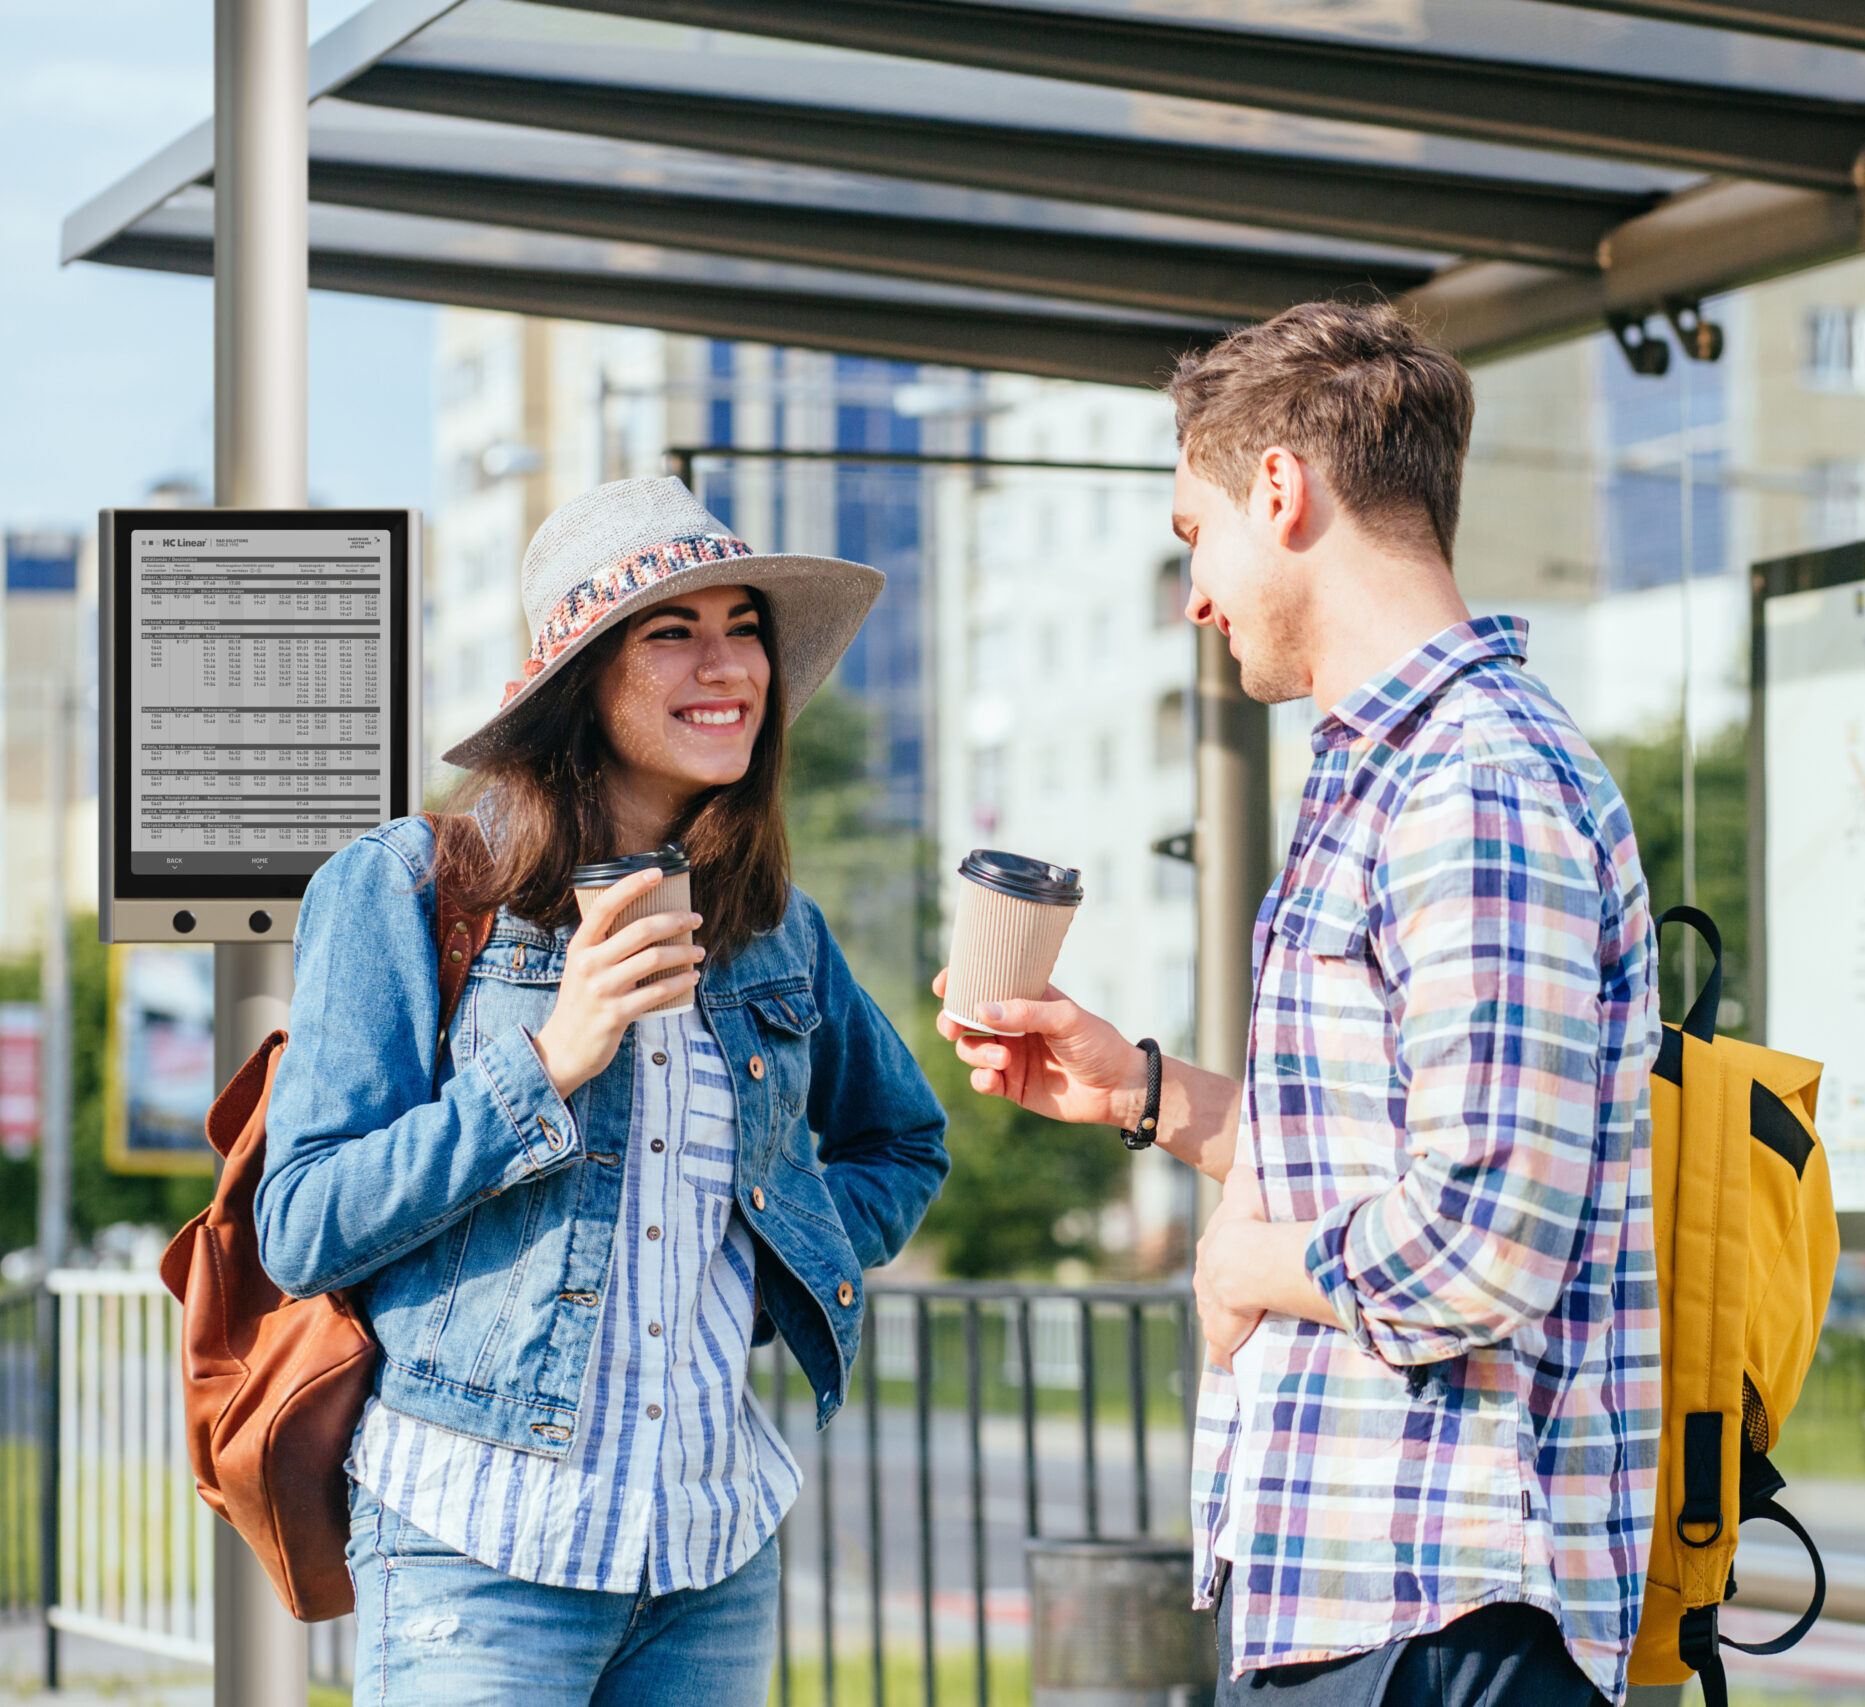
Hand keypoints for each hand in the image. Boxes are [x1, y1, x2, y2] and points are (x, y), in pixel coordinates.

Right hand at [532, 869, 703, 1098]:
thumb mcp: (583, 966)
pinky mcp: (616, 1013)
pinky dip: (680, 981)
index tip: (657, 872)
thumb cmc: (581, 1001)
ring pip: (654, 958)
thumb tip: (649, 921)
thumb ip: (606, 945)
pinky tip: (692, 977)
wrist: (564, 1048)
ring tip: (699, 950)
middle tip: (695, 918)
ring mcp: (602, 989)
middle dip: (675, 920)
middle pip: (640, 930)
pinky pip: (658, 991)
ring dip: (684, 951)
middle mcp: (589, 963)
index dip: (632, 885)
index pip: (606, 905)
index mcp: (580, 945)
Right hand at [931, 968, 1147, 1128]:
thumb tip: (981, 1009)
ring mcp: (1010, 1056)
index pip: (987, 985)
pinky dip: (980, 1078)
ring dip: (975, 1053)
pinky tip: (992, 1078)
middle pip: (967, 1019)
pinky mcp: (1011, 1086)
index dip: (960, 983)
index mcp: (1026, 1000)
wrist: (1118, 1088)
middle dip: (953, 1022)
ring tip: (1001, 1060)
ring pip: (970, 1050)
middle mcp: (1013, 1026)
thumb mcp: (1067, 1019)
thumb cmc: (1098, 1044)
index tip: (943, 985)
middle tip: (954, 1028)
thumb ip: (1026, 1012)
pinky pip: (982, 1080)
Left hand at [1195, 1163, 1266, 1371]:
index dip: (1230, 1260)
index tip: (1243, 1265)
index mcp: (1210, 1249)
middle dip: (1226, 1293)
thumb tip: (1241, 1169)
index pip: (1216, 1255)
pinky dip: (1228, 1355)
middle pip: (1214, 1288)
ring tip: (1250, 1325)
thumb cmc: (1247, 1225)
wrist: (1243, 1261)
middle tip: (1250, 1297)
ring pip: (1217, 1317)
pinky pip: (1221, 1350)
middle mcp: (1204, 1280)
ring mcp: (1210, 1309)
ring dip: (1230, 1321)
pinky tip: (1235, 1361)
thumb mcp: (1242, 1191)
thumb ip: (1239, 1180)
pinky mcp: (1220, 1336)